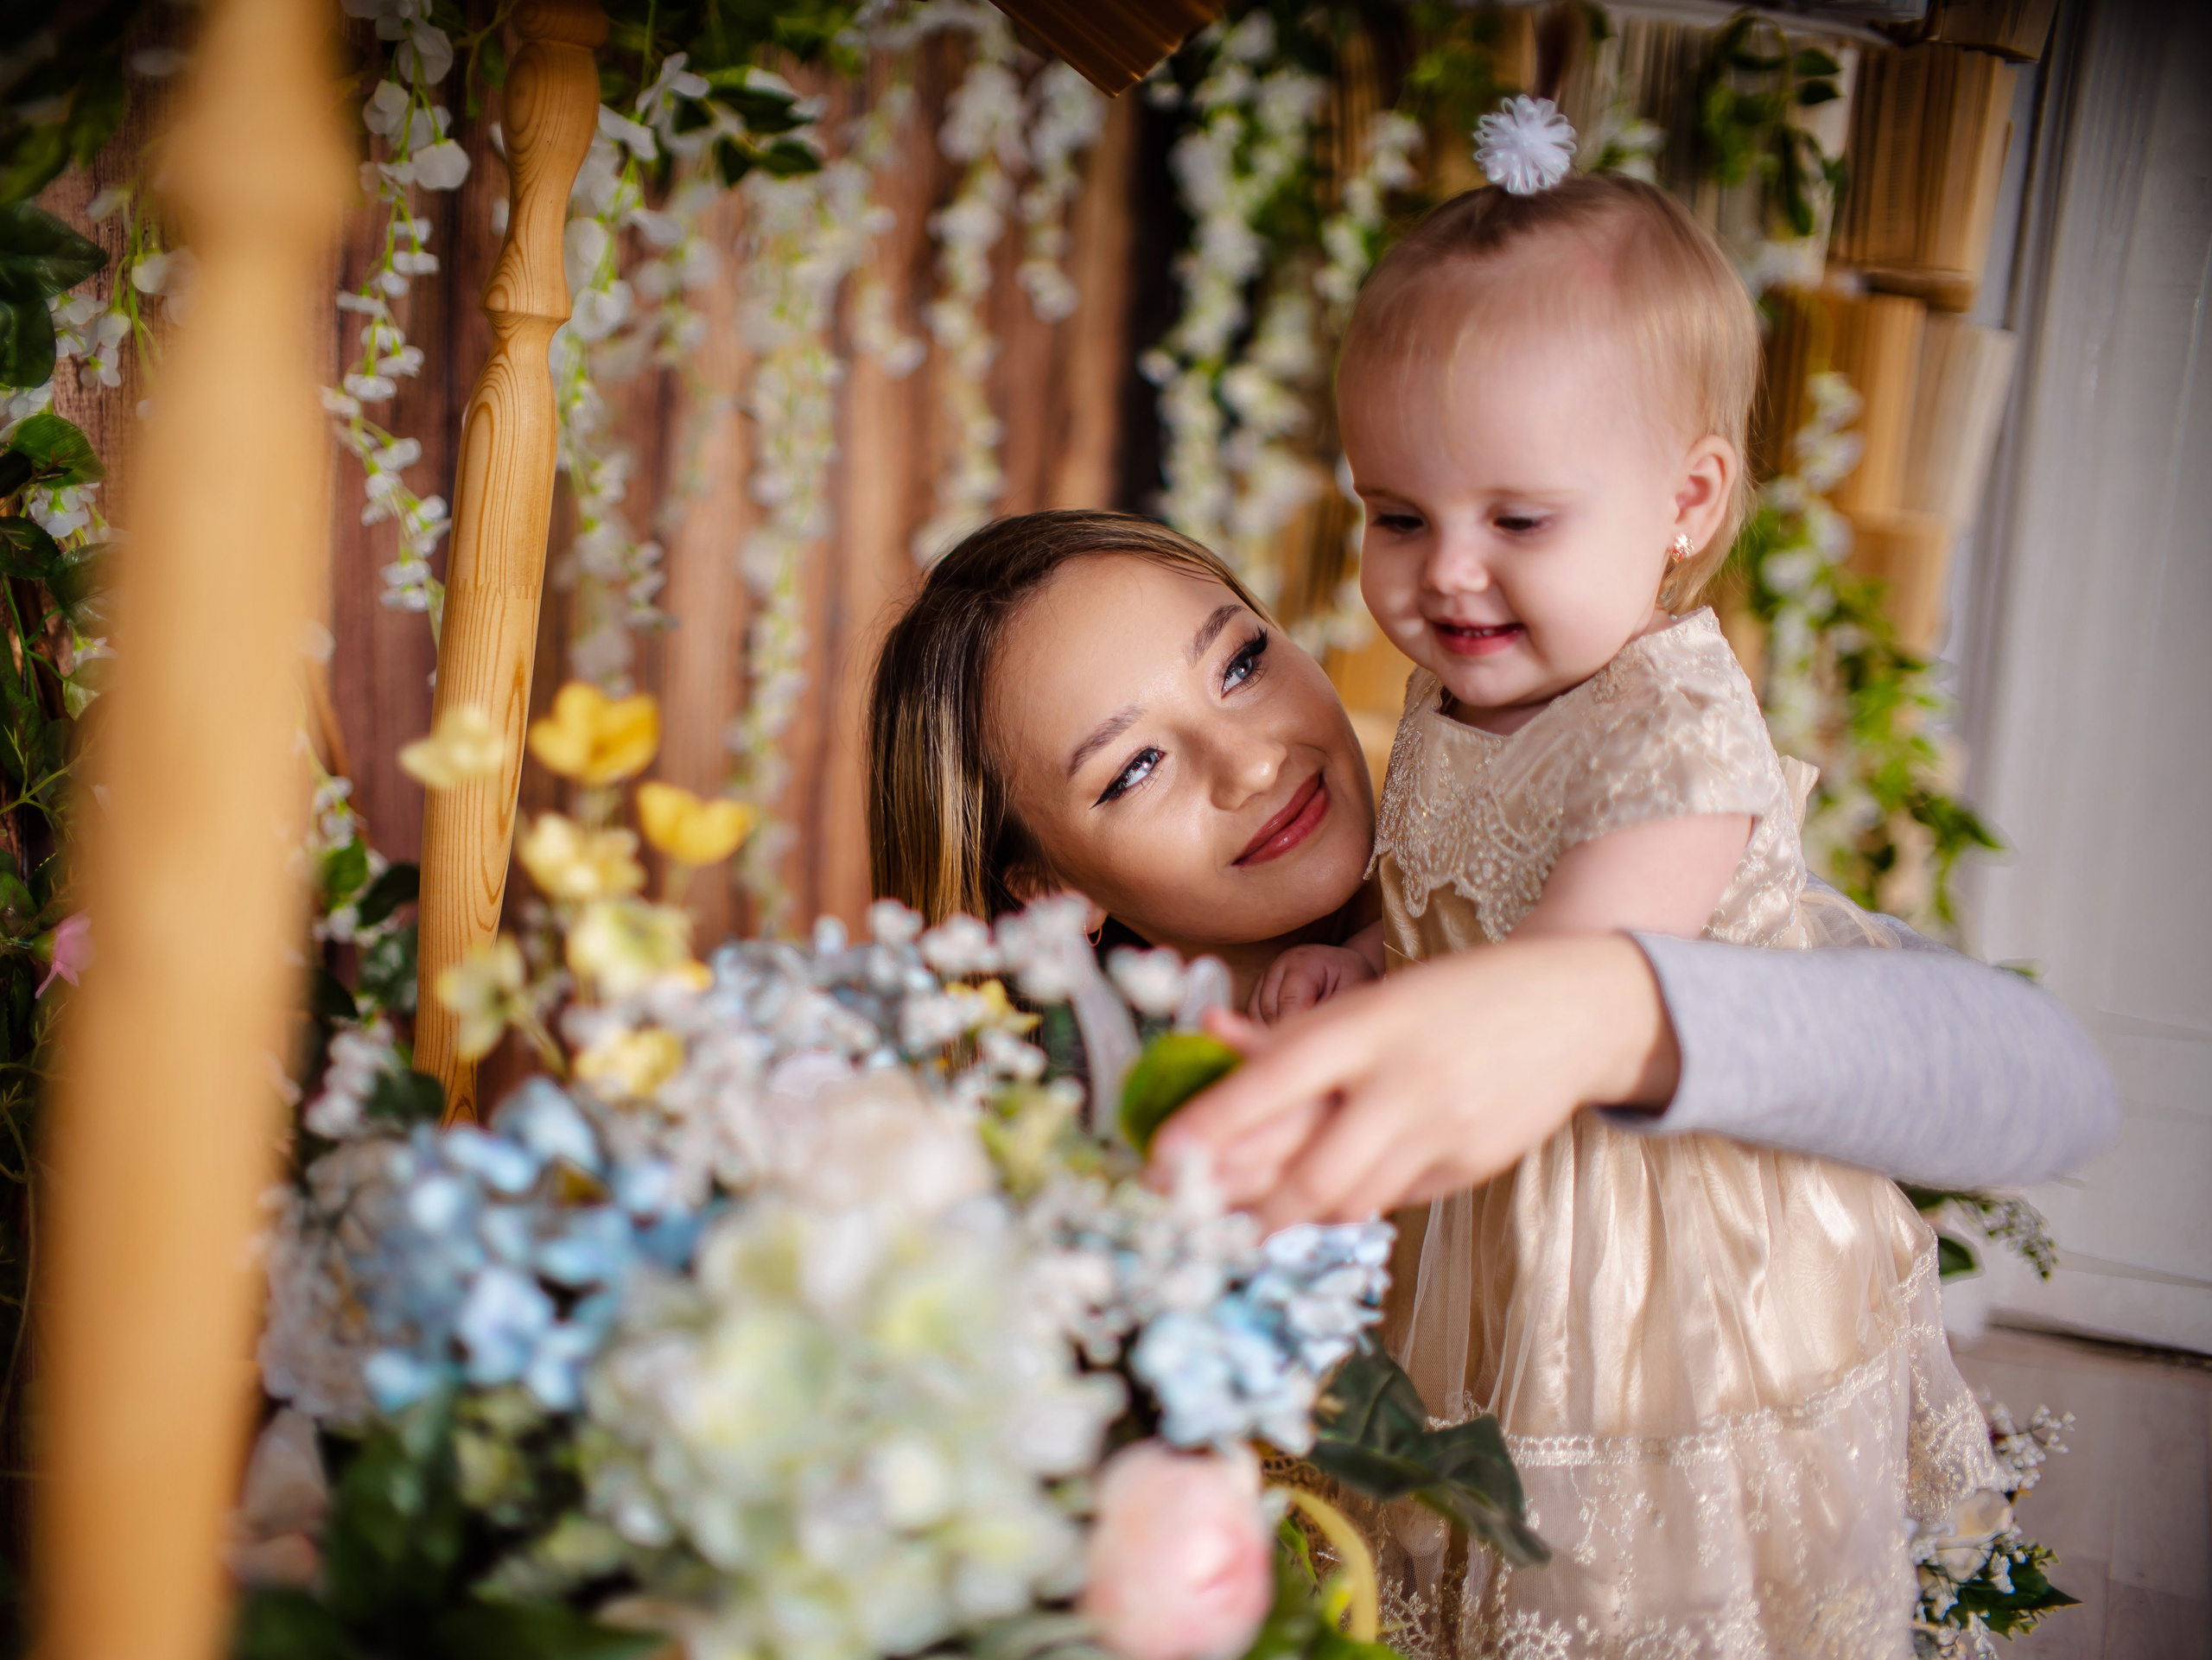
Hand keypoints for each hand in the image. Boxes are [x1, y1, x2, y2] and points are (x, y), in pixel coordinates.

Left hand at [1151, 936, 1680, 1230]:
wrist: (1574, 1009)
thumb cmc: (1455, 998)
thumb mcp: (1372, 999)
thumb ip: (1290, 1032)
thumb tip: (1209, 1036)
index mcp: (1368, 1026)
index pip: (1273, 1084)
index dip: (1211, 1129)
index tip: (1161, 1162)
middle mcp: (1403, 1082)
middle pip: (1308, 1171)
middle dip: (1241, 1204)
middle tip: (1189, 1215)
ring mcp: (1441, 1132)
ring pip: (1346, 1201)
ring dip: (1286, 1215)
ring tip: (1238, 1215)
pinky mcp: (1467, 1167)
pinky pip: (1389, 1201)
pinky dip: (1344, 1206)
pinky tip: (1314, 1201)